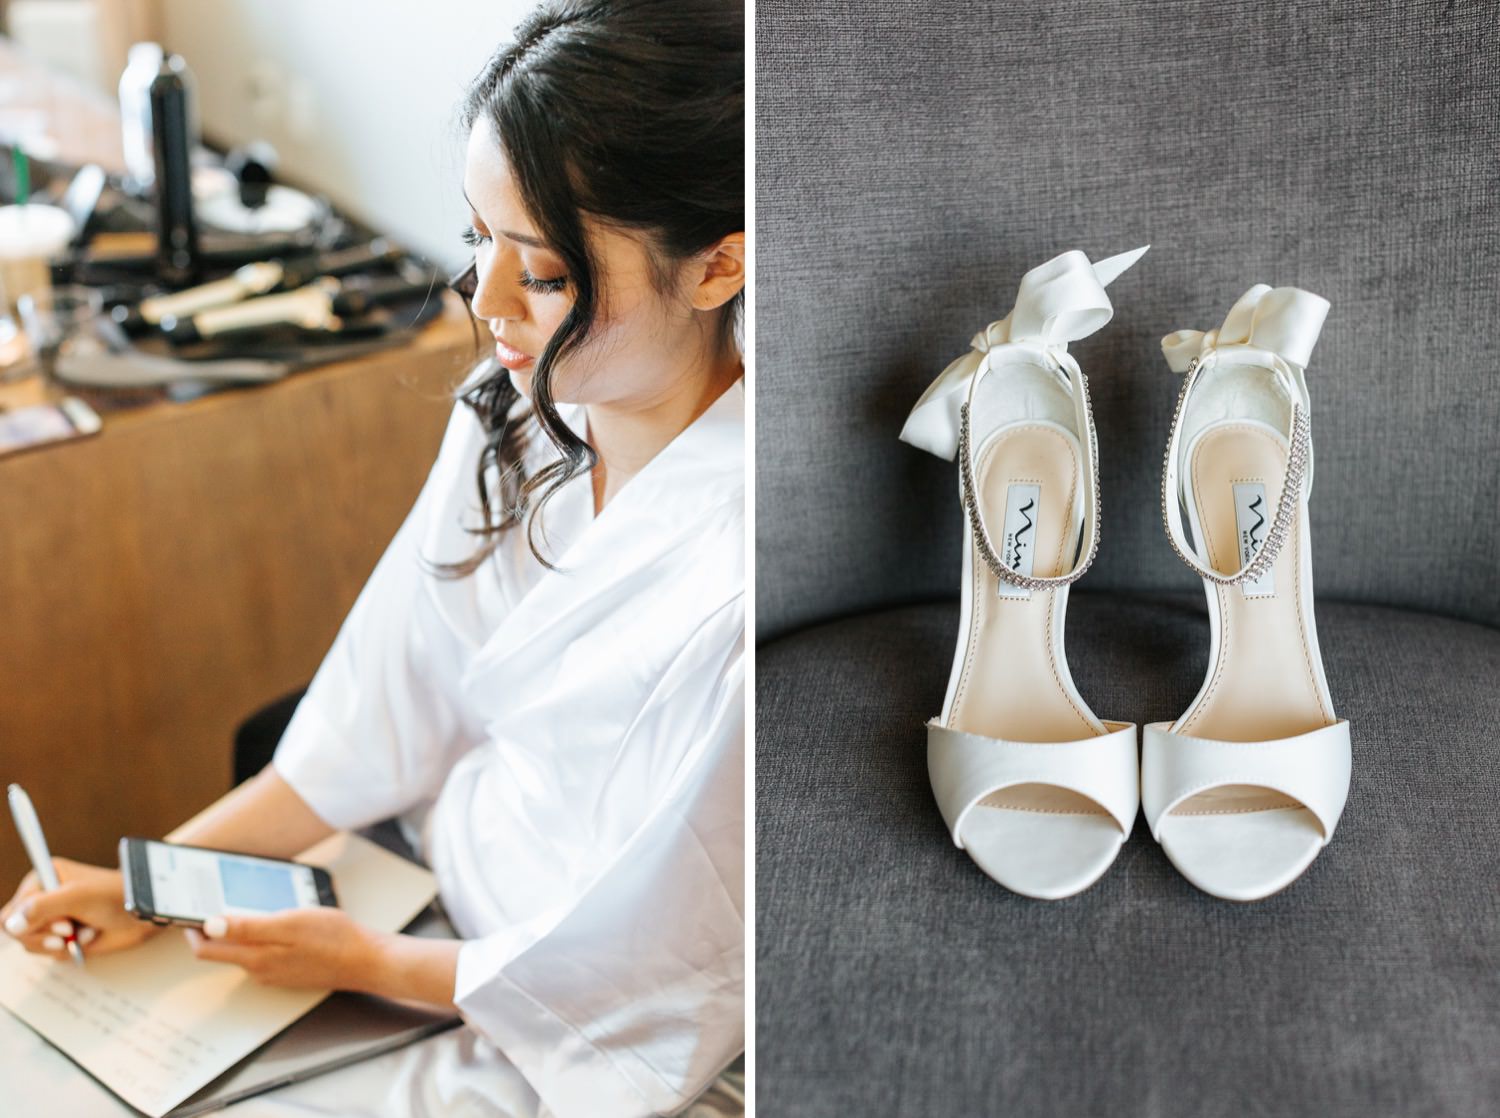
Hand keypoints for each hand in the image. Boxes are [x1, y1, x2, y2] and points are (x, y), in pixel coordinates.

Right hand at [1, 858, 161, 959]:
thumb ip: (41, 907)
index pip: (12, 911)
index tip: (62, 924)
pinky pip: (50, 953)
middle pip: (17, 931)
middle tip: (70, 930)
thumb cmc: (116, 896)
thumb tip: (11, 925)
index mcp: (44, 878)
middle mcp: (44, 898)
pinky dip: (70, 950)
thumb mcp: (78, 897)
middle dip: (44, 936)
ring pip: (32, 944)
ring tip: (85, 931)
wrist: (143, 914)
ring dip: (60, 943)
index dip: (30, 923)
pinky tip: (89, 937)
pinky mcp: (64, 936)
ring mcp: (53, 918)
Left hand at [184, 907, 388, 991]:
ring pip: (243, 952)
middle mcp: (259, 970)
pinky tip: (274, 924)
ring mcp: (274, 973)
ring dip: (236, 933)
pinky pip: (263, 954)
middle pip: (221, 951)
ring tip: (242, 907)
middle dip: (209, 930)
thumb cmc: (333, 937)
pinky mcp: (288, 971)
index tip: (185, 909)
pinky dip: (259, 939)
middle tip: (207, 903)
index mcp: (255, 957)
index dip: (191, 929)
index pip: (206, 949)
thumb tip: (210, 925)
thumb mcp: (289, 923)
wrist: (365, 959)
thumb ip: (248, 927)